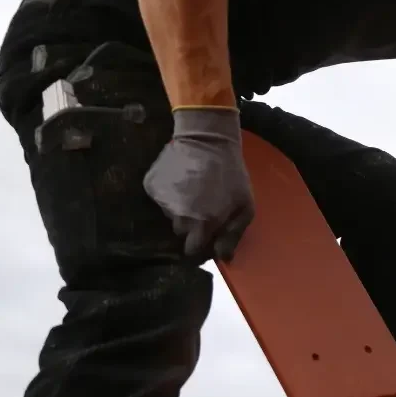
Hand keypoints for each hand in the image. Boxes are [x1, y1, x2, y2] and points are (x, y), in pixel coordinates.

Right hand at [143, 108, 254, 262]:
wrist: (207, 138)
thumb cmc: (231, 175)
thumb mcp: (244, 207)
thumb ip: (233, 235)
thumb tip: (223, 258)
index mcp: (201, 225)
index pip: (192, 251)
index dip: (200, 247)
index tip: (206, 238)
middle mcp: (178, 217)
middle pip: (181, 233)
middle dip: (192, 227)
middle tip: (203, 208)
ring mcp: (162, 201)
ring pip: (170, 215)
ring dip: (180, 209)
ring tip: (193, 191)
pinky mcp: (151, 185)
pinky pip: (160, 199)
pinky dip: (169, 194)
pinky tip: (181, 181)